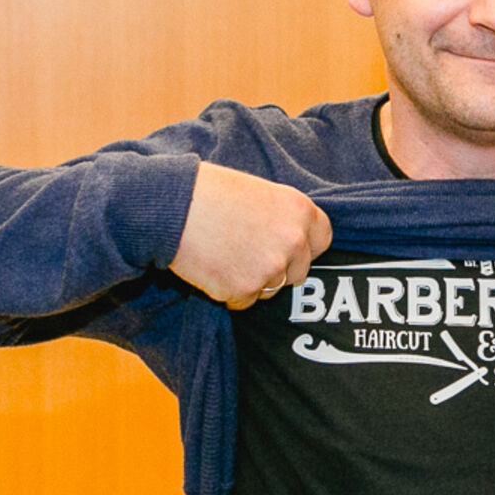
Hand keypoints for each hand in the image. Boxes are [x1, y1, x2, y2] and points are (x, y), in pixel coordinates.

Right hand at [170, 162, 332, 309]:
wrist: (171, 207)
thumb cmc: (209, 192)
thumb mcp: (259, 192)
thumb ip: (283, 217)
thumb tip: (294, 239)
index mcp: (301, 210)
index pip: (323, 240)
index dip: (304, 246)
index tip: (285, 246)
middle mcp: (294, 240)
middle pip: (298, 271)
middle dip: (276, 268)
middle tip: (245, 251)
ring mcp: (272, 268)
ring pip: (272, 289)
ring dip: (252, 281)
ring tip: (224, 254)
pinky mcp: (246, 290)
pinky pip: (245, 302)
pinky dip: (229, 293)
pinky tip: (212, 268)